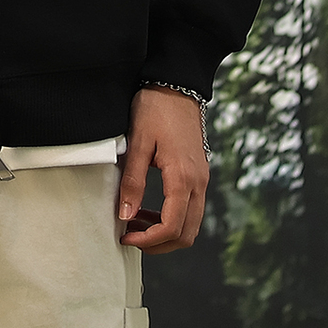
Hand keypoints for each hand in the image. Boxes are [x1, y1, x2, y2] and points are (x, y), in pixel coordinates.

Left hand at [118, 86, 208, 252]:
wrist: (177, 83)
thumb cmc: (156, 108)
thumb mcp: (138, 142)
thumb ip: (133, 182)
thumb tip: (125, 216)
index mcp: (182, 177)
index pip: (171, 228)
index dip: (148, 240)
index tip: (126, 237)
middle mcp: (198, 182)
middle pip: (186, 234)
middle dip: (158, 244)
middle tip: (130, 236)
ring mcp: (201, 178)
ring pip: (191, 224)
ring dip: (166, 232)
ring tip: (136, 223)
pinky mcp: (199, 173)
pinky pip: (191, 208)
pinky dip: (172, 218)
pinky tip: (149, 209)